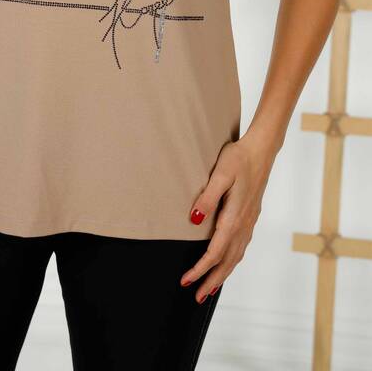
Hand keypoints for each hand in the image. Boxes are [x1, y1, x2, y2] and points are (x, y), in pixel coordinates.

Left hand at [180, 135, 275, 301]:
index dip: (201, 268)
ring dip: (222, 274)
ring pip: (236, 256)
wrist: (261, 150)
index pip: (216, 251)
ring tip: (210, 289)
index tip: (186, 280)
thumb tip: (194, 220)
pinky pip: (241, 247)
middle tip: (196, 297)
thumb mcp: (219, 174)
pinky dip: (232, 261)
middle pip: (227, 261)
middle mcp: (244, 223)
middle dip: (212, 280)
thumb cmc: (238, 158)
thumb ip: (207, 197)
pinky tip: (227, 263)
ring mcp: (249, 221)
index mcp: (234, 216)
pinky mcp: (251, 216)